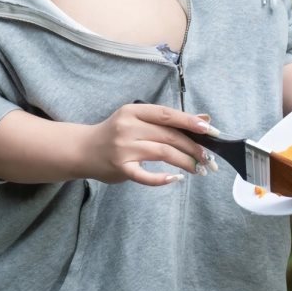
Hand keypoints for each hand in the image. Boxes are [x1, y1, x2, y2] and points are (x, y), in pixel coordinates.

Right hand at [82, 103, 215, 186]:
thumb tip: (203, 120)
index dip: (190, 122)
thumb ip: (167, 121)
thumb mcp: (138, 120)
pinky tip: (175, 178)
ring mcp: (123, 149)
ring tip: (197, 168)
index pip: (167, 115)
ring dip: (184, 162)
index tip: (210, 131)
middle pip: (168, 135)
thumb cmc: (114, 134)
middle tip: (207, 158)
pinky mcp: (121, 168)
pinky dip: (162, 178)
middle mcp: (128, 128)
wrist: (82, 150)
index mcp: (133, 112)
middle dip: (192, 147)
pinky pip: (145, 175)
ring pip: (162, 153)